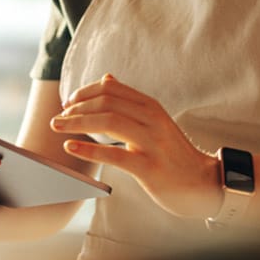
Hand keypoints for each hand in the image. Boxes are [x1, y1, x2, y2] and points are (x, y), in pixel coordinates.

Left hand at [51, 74, 221, 219]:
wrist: (202, 181)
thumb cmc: (172, 153)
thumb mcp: (155, 121)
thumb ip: (130, 101)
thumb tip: (106, 78)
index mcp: (151, 107)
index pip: (112, 89)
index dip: (85, 92)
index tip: (68, 102)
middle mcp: (152, 120)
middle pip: (107, 103)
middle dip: (76, 108)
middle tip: (58, 118)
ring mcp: (152, 143)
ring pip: (108, 122)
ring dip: (77, 123)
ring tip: (58, 127)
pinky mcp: (149, 167)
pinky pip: (114, 155)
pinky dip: (88, 150)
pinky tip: (70, 148)